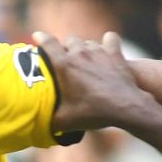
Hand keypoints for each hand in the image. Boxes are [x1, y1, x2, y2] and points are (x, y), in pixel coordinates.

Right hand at [32, 30, 150, 131]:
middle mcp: (80, 53)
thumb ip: (50, 121)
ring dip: (84, 48)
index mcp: (64, 65)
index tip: (37, 36)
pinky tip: (107, 49)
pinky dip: (108, 42)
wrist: (124, 107)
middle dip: (66, 47)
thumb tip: (42, 126)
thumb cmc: (93, 113)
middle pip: (69, 40)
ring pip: (87, 42)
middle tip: (66, 59)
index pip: (48, 44)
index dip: (41, 38)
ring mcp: (98, 51)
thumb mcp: (66, 121)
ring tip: (85, 60)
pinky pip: (110, 38)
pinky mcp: (114, 52)